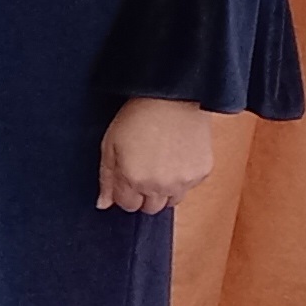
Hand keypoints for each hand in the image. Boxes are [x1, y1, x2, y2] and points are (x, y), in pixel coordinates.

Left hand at [99, 97, 212, 213]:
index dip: (125, 192)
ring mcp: (184, 181)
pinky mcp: (202, 172)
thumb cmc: (138, 116)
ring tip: (160, 164)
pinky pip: (189, 187)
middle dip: (144, 194)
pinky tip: (176, 157)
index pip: (128, 205)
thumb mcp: (110, 145)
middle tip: (143, 170)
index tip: (127, 177)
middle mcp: (160, 185)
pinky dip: (182, 178)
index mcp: (134, 180)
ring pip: (171, 201)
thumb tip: (103, 205)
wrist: (174, 97)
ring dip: (164, 190)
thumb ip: (107, 178)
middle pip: (150, 208)